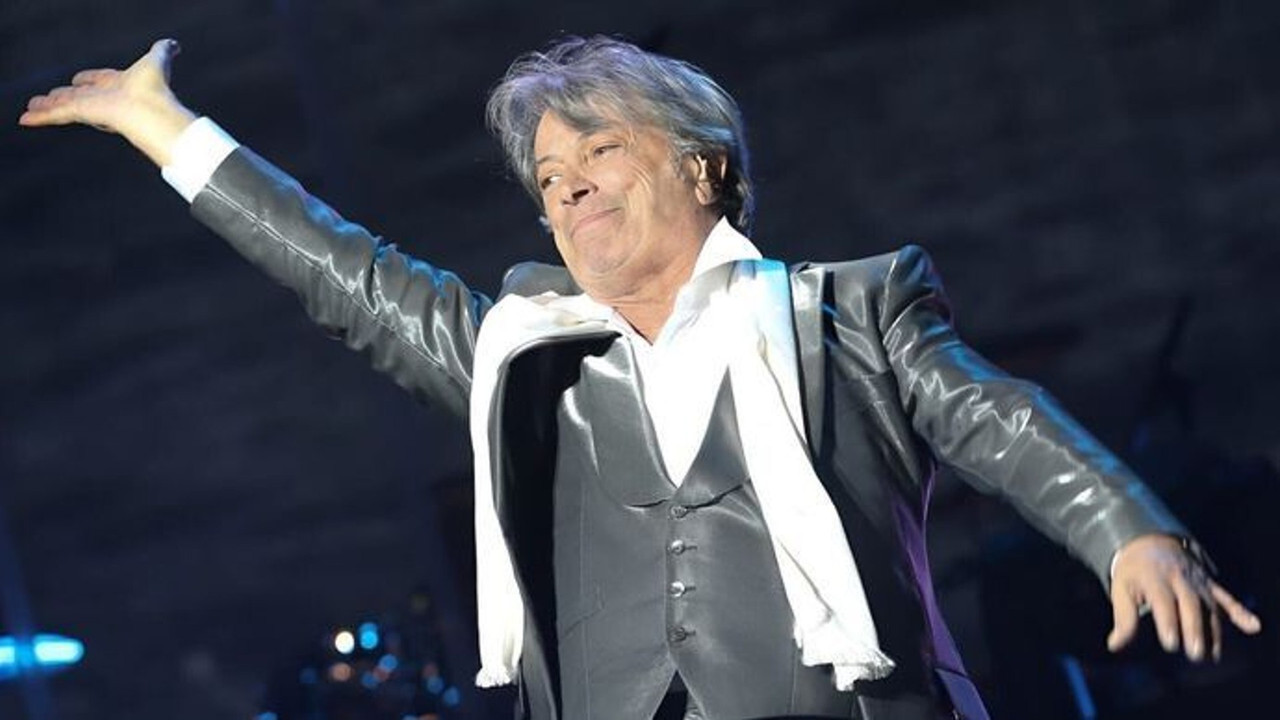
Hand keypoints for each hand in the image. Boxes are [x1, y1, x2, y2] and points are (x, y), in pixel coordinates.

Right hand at [19, 39, 195, 165]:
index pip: (100, 81)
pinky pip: (57, 114)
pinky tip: (26, 118)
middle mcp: (105, 98)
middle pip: (79, 96)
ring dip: (48, 107)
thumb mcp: (157, 59)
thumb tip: (174, 44)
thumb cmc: (156, 87)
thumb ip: (163, 50)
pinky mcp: (82, 113)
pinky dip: (41, 117)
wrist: (150, 109)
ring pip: (64, 106)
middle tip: (51, 98)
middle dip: (65, 96)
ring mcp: (93, 107)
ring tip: (32, 109)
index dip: (89, 80)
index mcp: (120, 86)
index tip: (78, 79)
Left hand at [1108, 534, 1260, 660]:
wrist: (1149, 540)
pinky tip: (1253, 626)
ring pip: (1209, 606)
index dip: (1167, 622)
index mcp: (1154, 578)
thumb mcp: (1121, 589)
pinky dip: (1240, 612)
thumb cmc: (1132, 571)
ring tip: (1212, 655)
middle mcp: (1179, 578)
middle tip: (1195, 654)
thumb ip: (1123, 618)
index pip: (1162, 602)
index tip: (1170, 644)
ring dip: (1213, 631)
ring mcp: (1197, 580)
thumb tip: (1115, 645)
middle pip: (1190, 604)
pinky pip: (1226, 598)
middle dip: (1194, 629)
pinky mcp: (1209, 584)